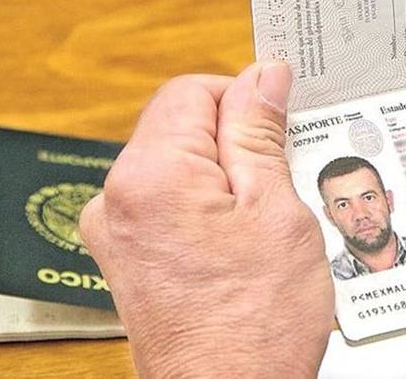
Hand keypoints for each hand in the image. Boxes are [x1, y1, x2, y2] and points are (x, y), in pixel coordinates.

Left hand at [79, 62, 333, 378]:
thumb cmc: (253, 327)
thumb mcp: (276, 209)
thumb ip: (261, 133)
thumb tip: (265, 77)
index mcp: (149, 174)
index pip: (194, 90)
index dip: (247, 100)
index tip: (284, 125)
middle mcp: (117, 200)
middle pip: (184, 128)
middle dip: (240, 142)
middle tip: (287, 180)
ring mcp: (119, 233)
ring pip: (183, 167)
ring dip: (230, 178)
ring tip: (270, 222)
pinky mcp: (130, 260)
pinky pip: (172, 206)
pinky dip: (211, 210)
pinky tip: (248, 243)